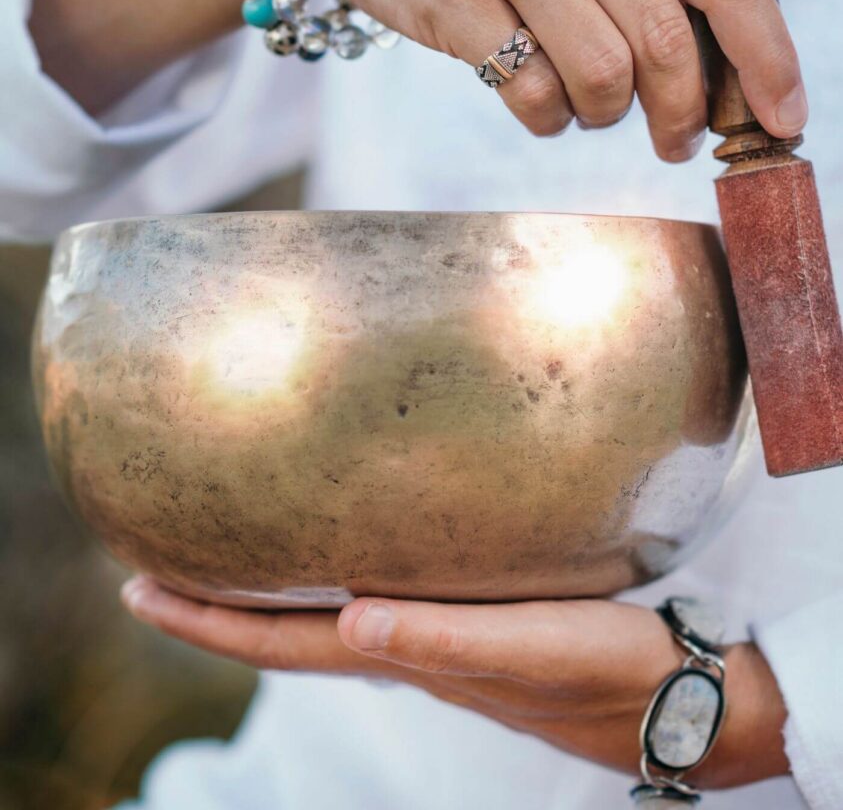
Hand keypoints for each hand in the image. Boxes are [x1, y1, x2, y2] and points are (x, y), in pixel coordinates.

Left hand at [122, 577, 787, 788]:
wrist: (678, 692)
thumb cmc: (609, 671)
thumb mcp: (532, 650)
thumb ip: (443, 642)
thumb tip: (352, 621)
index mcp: (411, 657)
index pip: (285, 644)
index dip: (210, 626)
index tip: (141, 593)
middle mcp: (410, 650)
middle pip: (288, 634)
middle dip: (217, 610)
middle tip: (154, 571)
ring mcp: (438, 639)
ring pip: (325, 620)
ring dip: (266, 598)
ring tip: (223, 561)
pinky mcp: (472, 619)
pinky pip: (376, 598)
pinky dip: (330, 583)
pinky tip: (337, 557)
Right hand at [284, 0, 805, 158]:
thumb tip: (715, 77)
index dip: (768, 58)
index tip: (783, 121)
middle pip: (667, 43)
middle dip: (682, 114)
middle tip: (673, 142)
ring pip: (602, 76)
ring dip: (603, 116)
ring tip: (582, 106)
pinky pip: (530, 94)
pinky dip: (545, 120)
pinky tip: (535, 103)